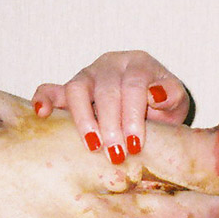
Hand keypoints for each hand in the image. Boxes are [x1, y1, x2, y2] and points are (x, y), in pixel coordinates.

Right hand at [30, 51, 189, 162]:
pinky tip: (42, 114)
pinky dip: (44, 99)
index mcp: (139, 64)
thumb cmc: (163, 106)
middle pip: (106, 89)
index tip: (136, 144)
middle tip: (116, 153)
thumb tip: (156, 94)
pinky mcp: (70, 89)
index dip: (133, 115)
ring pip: (77, 88)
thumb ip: (172, 96)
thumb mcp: (177, 101)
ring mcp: (88, 75)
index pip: (134, 85)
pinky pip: (52, 89)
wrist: (151, 108)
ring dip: (83, 118)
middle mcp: (111, 64)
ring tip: (92, 145)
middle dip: (111, 123)